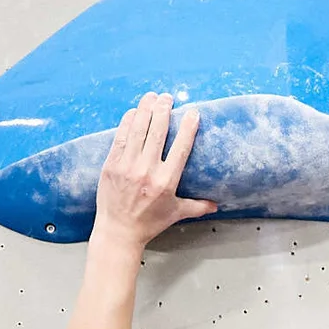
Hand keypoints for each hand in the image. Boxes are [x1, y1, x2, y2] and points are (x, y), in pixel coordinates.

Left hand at [92, 94, 217, 249]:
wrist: (119, 231)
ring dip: (146, 109)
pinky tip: (134, 111)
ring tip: (152, 96)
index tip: (193, 112)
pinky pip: (121, 137)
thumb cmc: (149, 223)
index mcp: (166, 182)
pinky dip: (128, 121)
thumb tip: (216, 205)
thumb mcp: (176, 214)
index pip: (181, 148)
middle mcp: (147, 171)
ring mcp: (127, 166)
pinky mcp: (111, 165)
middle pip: (158, 132)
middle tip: (168, 97)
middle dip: (164, 110)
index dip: (188, 127)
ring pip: (138, 130)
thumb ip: (197, 206)